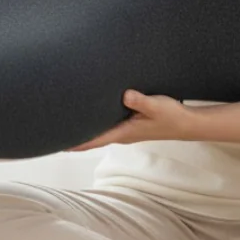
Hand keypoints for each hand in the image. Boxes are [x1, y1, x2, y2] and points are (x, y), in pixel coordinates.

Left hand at [64, 90, 198, 151]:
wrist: (186, 124)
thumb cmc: (171, 116)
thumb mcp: (157, 106)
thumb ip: (141, 101)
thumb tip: (125, 95)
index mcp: (124, 132)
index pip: (94, 141)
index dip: (76, 143)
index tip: (58, 144)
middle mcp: (121, 133)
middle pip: (92, 138)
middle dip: (74, 137)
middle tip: (52, 132)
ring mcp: (125, 130)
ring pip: (98, 132)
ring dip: (83, 131)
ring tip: (64, 125)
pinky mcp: (129, 124)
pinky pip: (106, 126)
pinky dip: (95, 124)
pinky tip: (88, 117)